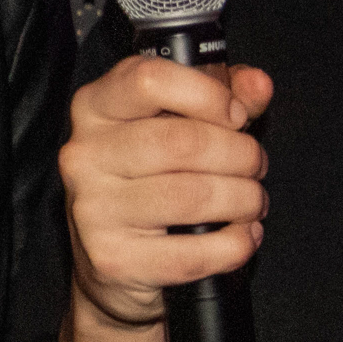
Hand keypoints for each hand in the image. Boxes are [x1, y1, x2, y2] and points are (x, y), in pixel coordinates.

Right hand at [58, 56, 272, 327]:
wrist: (115, 259)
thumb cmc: (149, 180)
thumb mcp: (178, 125)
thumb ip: (221, 97)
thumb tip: (257, 84)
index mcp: (95, 108)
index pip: (149, 81)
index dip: (207, 94)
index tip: (236, 116)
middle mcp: (85, 155)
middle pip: (182, 142)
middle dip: (240, 154)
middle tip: (256, 166)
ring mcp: (94, 210)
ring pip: (193, 196)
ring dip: (244, 199)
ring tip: (252, 202)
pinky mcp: (114, 258)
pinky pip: (193, 253)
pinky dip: (235, 245)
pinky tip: (242, 236)